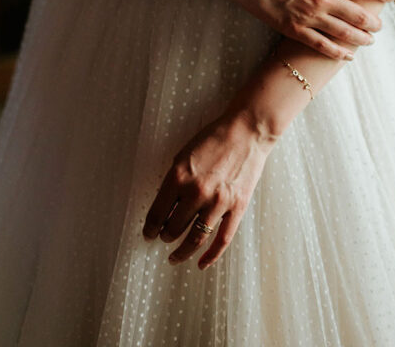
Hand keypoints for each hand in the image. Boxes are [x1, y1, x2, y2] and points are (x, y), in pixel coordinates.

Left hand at [142, 111, 274, 269]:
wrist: (246, 132)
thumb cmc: (213, 139)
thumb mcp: (183, 155)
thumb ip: (173, 182)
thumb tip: (164, 208)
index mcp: (178, 177)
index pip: (157, 214)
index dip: (150, 228)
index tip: (148, 233)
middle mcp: (196, 192)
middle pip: (173, 228)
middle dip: (166, 236)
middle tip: (164, 237)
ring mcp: (217, 202)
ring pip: (194, 238)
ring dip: (181, 251)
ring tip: (174, 256)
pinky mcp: (236, 208)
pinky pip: (221, 240)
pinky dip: (210, 256)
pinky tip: (201, 263)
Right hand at [218, 0, 394, 59]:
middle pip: (360, 14)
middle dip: (374, 22)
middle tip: (379, 25)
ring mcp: (309, 16)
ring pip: (345, 33)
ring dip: (361, 39)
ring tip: (369, 40)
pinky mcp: (294, 30)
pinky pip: (322, 46)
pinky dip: (338, 53)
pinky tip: (347, 56)